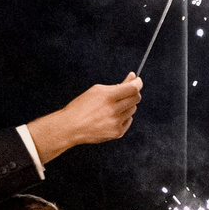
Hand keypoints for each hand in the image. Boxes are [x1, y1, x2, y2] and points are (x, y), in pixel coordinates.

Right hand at [25, 75, 142, 160]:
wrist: (71, 127)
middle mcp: (113, 110)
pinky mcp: (117, 133)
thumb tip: (134, 77)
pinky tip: (110, 117)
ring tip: (112, 106)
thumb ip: (118, 85)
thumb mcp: (97, 91)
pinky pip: (128, 120)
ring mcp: (116, 123)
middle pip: (136, 99)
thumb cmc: (83, 106)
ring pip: (132, 110)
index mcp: (107, 97)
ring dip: (126, 106)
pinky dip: (123, 117)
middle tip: (126, 92)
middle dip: (133, 94)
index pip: (132, 89)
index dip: (137, 83)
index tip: (137, 81)